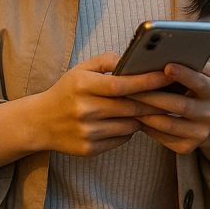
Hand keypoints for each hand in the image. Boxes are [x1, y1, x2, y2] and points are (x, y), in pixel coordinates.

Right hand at [31, 51, 169, 156]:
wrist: (40, 122)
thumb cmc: (66, 92)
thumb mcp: (80, 70)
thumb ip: (106, 61)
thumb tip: (132, 60)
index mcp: (83, 86)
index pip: (121, 84)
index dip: (146, 81)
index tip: (166, 76)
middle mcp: (85, 110)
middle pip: (130, 107)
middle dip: (153, 101)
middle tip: (170, 95)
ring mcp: (87, 132)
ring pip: (130, 126)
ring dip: (141, 117)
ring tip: (146, 108)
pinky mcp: (89, 149)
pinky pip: (121, 139)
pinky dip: (128, 131)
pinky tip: (125, 122)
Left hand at [129, 61, 209, 154]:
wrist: (204, 114)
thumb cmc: (192, 83)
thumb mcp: (197, 70)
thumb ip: (187, 61)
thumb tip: (161, 53)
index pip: (200, 82)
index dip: (184, 75)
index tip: (167, 67)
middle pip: (181, 105)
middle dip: (153, 96)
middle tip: (130, 87)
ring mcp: (201, 133)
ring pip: (169, 125)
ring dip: (145, 113)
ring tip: (126, 101)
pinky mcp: (187, 147)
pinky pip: (163, 138)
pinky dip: (147, 127)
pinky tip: (133, 116)